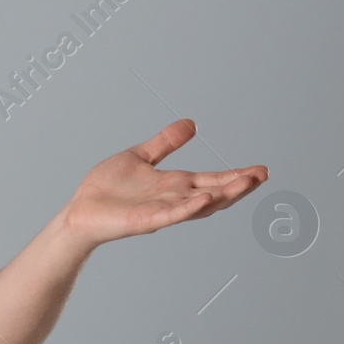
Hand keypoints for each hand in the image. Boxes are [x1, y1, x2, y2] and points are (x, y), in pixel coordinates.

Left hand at [62, 119, 267, 247]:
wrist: (80, 211)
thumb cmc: (107, 189)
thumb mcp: (139, 156)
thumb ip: (165, 143)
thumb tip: (192, 123)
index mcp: (174, 184)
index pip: (212, 179)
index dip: (236, 174)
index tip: (261, 169)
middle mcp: (173, 198)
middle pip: (214, 192)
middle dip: (239, 184)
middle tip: (263, 174)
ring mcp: (162, 210)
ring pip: (199, 204)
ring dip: (223, 195)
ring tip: (246, 183)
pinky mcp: (145, 220)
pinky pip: (172, 214)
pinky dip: (189, 207)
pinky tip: (205, 199)